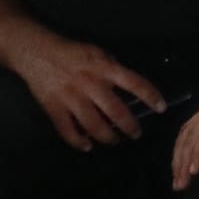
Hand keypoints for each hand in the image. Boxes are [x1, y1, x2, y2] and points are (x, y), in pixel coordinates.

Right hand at [16, 39, 164, 150]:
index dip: (150, 96)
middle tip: (136, 134)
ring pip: (93, 124)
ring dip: (107, 136)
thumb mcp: (98, 53)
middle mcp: (91, 84)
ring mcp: (71, 97)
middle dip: (129, 126)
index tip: (161, 108)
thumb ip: (112, 68)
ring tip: (114, 141)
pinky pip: (67, 130)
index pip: (134, 83)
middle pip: (115, 110)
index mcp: (105, 68)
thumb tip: (126, 85)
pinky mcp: (53, 107)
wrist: (37, 53)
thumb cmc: (72, 52)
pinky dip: (77, 141)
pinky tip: (87, 146)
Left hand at [173, 57, 198, 189]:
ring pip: (189, 141)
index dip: (186, 150)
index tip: (185, 170)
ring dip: (182, 163)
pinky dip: (197, 153)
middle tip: (179, 186)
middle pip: (184, 140)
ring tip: (182, 183)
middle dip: (178, 163)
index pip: (192, 132)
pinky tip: (194, 169)